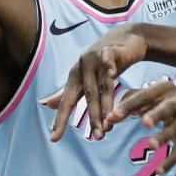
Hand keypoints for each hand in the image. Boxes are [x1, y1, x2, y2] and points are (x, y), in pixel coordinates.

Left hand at [44, 24, 146, 141]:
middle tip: (98, 137)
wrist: (127, 37)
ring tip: (111, 121)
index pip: (66, 102)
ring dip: (106, 104)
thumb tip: (47, 105)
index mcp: (75, 76)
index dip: (60, 119)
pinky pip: (108, 60)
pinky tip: (111, 74)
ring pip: (101, 85)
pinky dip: (109, 67)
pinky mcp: (109, 49)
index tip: (54, 138)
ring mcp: (95, 57)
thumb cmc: (106, 61)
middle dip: (93, 117)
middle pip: (88, 97)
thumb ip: (69, 92)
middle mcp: (82, 67)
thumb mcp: (88, 77)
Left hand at [107, 80, 175, 173]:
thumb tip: (107, 121)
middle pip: (168, 107)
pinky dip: (170, 160)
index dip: (129, 105)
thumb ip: (127, 108)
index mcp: (164, 88)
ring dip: (164, 136)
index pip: (145, 95)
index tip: (113, 116)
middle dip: (157, 114)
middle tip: (145, 122)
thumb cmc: (160, 101)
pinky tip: (158, 170)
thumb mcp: (147, 99)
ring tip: (151, 145)